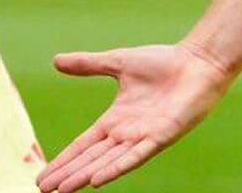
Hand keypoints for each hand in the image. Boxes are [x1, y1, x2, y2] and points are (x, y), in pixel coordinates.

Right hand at [37, 41, 233, 191]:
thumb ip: (88, 65)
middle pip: (90, 159)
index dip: (64, 160)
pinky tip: (97, 180)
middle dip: (67, 174)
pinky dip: (115, 168)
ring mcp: (143, 137)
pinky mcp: (160, 136)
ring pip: (107, 162)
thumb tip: (55, 61)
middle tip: (44, 191)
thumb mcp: (118, 62)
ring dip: (84, 176)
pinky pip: (134, 156)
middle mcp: (126, 133)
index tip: (44, 175)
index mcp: (116, 120)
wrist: (198, 61)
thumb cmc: (164, 62)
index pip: (83, 145)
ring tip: (63, 190)